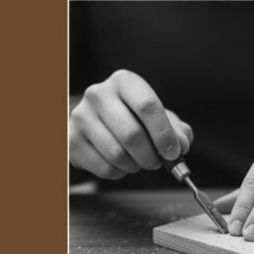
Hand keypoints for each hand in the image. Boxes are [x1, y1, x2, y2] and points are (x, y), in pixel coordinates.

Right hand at [69, 70, 192, 179]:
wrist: (94, 119)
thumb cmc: (131, 115)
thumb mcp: (156, 114)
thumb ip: (176, 128)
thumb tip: (181, 144)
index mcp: (124, 81)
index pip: (148, 106)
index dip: (164, 133)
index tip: (174, 152)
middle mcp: (99, 94)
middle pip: (132, 134)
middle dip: (151, 155)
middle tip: (157, 162)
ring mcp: (81, 117)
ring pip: (117, 154)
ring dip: (136, 166)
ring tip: (139, 162)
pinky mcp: (71, 140)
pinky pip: (103, 167)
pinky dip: (120, 173)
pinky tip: (122, 164)